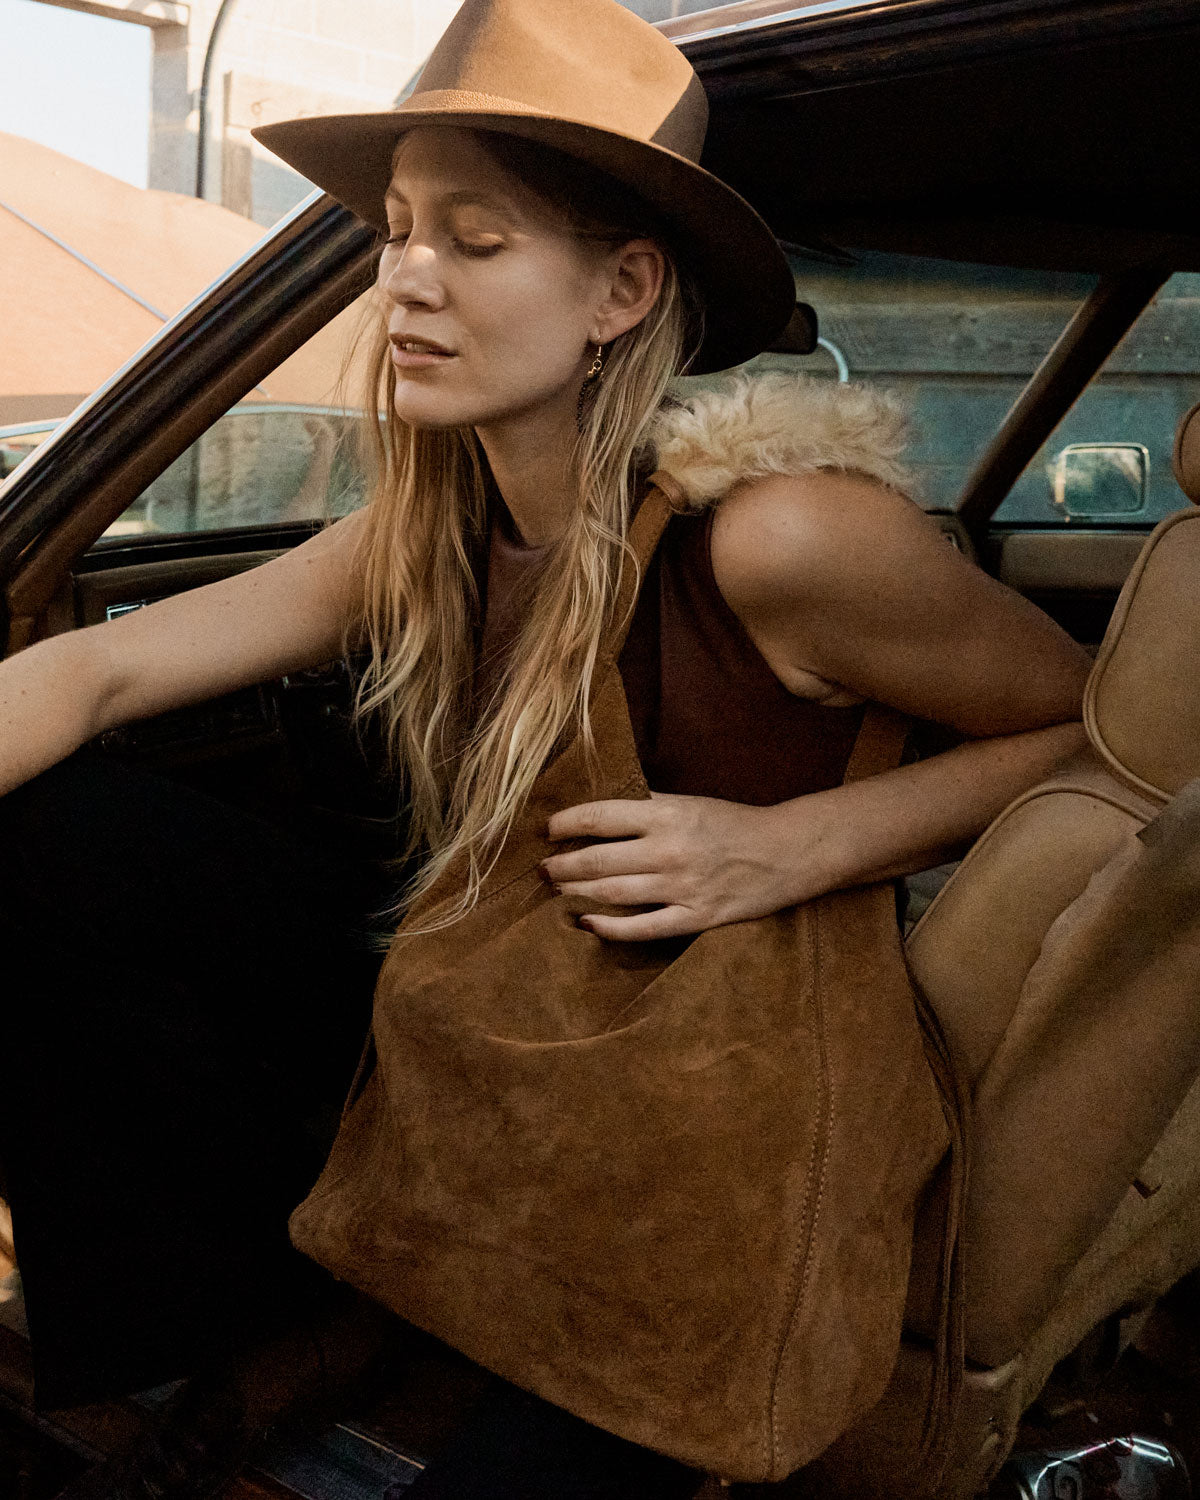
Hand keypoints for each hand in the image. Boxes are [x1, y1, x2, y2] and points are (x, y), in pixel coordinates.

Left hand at [543, 791, 795, 941]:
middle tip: (541, 869)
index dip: (566, 824)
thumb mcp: (690, 801)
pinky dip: (609, 928)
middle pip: (598, 859)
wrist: (786, 851)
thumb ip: (647, 804)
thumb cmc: (734, 823)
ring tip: (556, 891)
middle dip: (561, 865)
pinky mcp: (695, 917)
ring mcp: (682, 887)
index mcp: (667, 814)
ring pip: (612, 893)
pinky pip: (642, 928)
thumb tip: (599, 810)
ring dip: (576, 893)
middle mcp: (669, 850)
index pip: (600, 817)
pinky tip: (586, 924)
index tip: (547, 830)